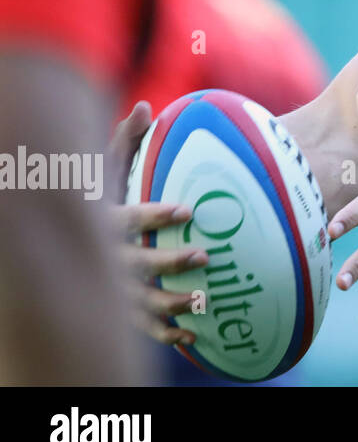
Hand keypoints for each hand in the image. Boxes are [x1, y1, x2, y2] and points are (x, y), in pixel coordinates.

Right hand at [109, 100, 208, 346]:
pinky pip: (141, 327)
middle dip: (169, 261)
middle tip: (206, 253)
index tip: (187, 209)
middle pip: (136, 263)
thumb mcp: (103, 171)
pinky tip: (192, 335)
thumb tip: (145, 106)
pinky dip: (165, 333)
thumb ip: (124, 142)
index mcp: (104, 222)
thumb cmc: (96, 199)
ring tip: (203, 299)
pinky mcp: (119, 309)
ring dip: (171, 302)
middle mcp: (105, 257)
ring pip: (140, 301)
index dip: (155, 214)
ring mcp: (110, 287)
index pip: (128, 218)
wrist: (68, 244)